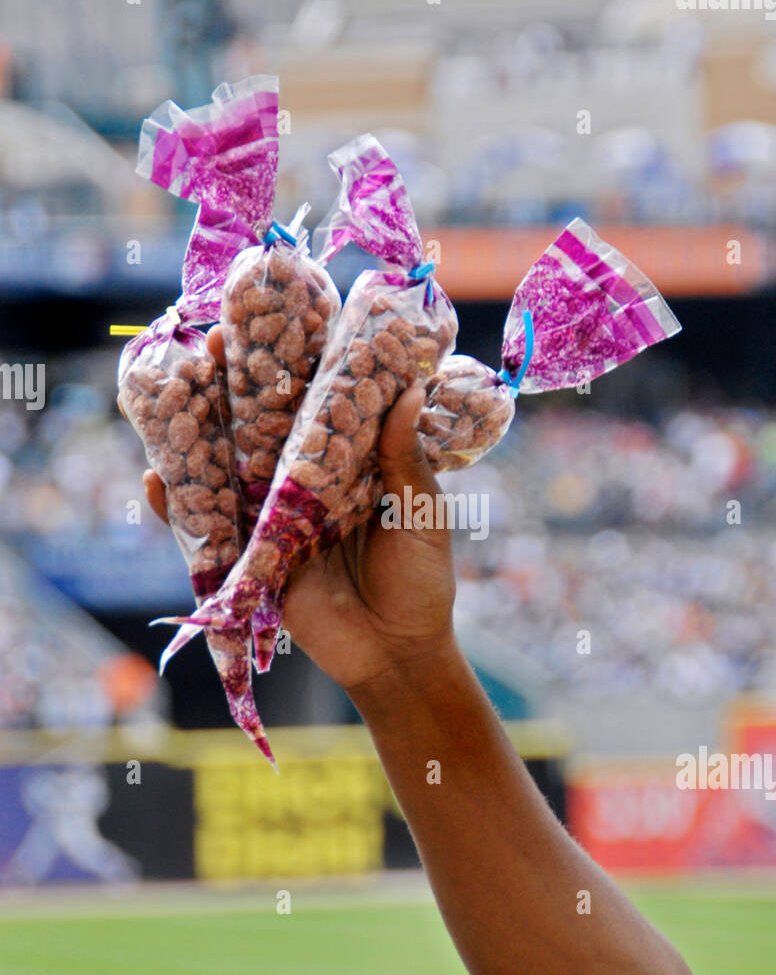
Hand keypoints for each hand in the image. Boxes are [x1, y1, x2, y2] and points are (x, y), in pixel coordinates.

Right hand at [134, 326, 457, 696]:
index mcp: (351, 460)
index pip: (318, 400)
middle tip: (209, 340)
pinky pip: (208, 525)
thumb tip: (409, 391)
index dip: (295, 361)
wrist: (397, 655)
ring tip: (170, 392)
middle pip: (263, 423)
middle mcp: (306, 479)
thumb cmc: (421, 581)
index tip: (275, 319)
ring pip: (228, 465)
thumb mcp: (421, 513)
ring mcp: (274, 516)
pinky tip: (155, 478)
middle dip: (234, 383)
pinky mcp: (252, 555)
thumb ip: (405, 459)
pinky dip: (177, 506)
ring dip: (197, 431)